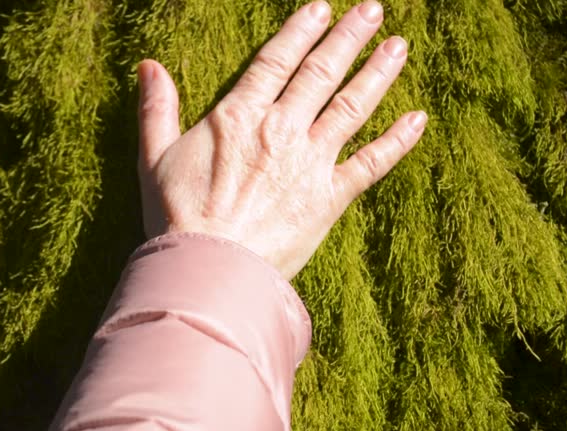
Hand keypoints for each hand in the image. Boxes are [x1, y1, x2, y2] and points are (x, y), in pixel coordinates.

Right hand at [136, 0, 426, 279]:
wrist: (206, 268)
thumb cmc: (176, 217)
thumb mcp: (153, 157)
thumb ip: (156, 109)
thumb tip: (148, 67)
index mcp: (238, 116)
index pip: (276, 60)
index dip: (301, 31)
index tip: (322, 8)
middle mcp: (280, 130)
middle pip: (321, 73)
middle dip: (348, 38)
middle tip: (373, 11)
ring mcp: (309, 163)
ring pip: (352, 107)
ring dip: (378, 73)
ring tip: (398, 46)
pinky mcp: (329, 198)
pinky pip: (371, 163)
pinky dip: (397, 141)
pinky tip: (418, 119)